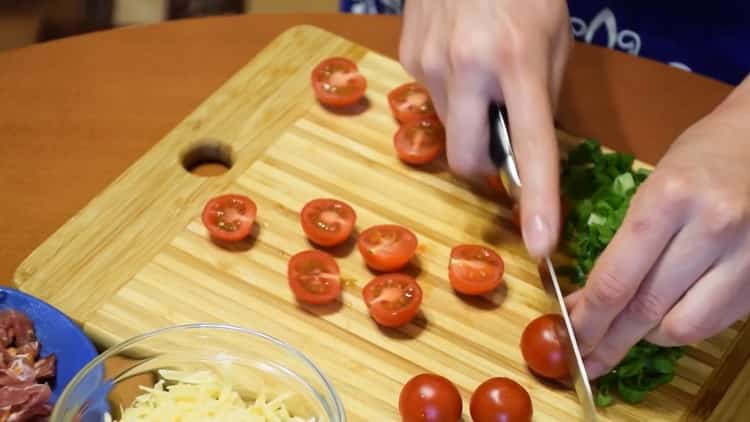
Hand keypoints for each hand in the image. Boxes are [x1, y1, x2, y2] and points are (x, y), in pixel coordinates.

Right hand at [399, 0, 571, 256]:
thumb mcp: (552, 40)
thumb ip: (539, 98)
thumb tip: (521, 148)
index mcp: (516, 60)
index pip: (530, 147)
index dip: (538, 201)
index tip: (539, 244)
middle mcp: (465, 66)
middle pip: (467, 159)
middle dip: (484, 164)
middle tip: (500, 135)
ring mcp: (427, 62)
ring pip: (448, 128)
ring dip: (467, 118)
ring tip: (479, 71)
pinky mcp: (406, 57)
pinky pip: (430, 99)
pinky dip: (449, 93)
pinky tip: (458, 55)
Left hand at [567, 76, 749, 377]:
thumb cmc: (702, 154)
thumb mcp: (652, 185)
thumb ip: (625, 243)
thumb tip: (589, 298)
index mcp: (670, 198)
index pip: (616, 279)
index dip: (587, 319)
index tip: (568, 338)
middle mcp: (711, 228)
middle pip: (646, 309)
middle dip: (609, 342)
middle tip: (585, 363)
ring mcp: (746, 254)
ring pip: (684, 327)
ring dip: (648, 338)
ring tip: (628, 333)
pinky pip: (717, 321)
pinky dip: (685, 326)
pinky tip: (667, 319)